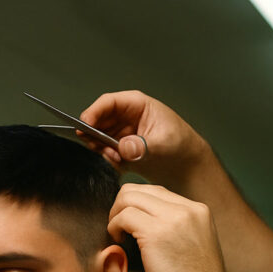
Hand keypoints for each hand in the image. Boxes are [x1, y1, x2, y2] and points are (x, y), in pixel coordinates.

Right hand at [80, 90, 210, 187]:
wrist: (188, 167)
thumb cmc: (181, 146)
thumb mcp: (162, 144)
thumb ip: (141, 146)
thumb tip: (124, 147)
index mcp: (138, 105)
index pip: (108, 103)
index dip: (93, 112)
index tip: (84, 126)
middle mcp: (127, 117)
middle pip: (99, 120)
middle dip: (96, 136)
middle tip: (100, 149)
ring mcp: (123, 134)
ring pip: (99, 138)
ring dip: (102, 150)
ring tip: (117, 159)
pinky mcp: (122, 150)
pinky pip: (106, 153)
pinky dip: (109, 160)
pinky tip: (121, 166)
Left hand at [108, 183, 231, 271]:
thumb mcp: (195, 246)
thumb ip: (179, 229)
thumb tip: (154, 224)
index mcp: (199, 211)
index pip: (159, 192)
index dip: (139, 205)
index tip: (131, 223)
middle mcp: (188, 209)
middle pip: (141, 189)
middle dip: (123, 205)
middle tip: (119, 227)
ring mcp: (173, 219)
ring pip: (128, 197)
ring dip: (116, 214)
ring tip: (118, 235)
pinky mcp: (155, 233)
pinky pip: (124, 216)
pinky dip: (114, 227)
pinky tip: (119, 242)